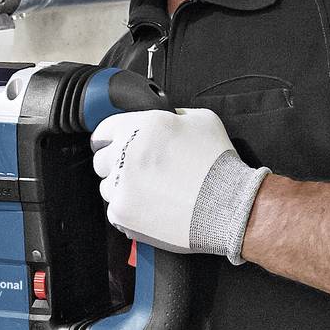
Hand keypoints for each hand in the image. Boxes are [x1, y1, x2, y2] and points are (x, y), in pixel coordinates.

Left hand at [90, 106, 267, 260]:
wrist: (227, 206)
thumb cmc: (217, 165)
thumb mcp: (201, 120)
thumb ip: (172, 116)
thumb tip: (162, 120)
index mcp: (140, 127)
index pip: (104, 130)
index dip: (111, 139)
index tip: (113, 146)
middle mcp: (125, 154)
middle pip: (101, 160)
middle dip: (118, 164)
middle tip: (142, 172)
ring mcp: (121, 186)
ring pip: (107, 187)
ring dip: (123, 188)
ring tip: (153, 192)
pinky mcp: (122, 213)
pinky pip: (116, 210)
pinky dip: (130, 210)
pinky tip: (154, 207)